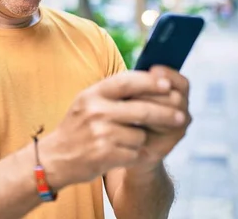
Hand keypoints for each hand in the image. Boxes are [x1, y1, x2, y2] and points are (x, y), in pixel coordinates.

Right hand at [39, 71, 187, 189]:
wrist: (55, 158)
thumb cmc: (78, 127)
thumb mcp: (88, 102)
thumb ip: (113, 91)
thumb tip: (153, 79)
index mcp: (92, 94)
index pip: (127, 82)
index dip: (150, 82)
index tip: (168, 84)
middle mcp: (95, 111)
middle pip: (142, 109)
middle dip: (166, 114)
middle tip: (181, 117)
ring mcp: (99, 133)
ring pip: (140, 134)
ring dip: (139, 140)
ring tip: (123, 141)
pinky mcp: (104, 155)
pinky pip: (134, 152)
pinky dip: (133, 155)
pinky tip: (119, 154)